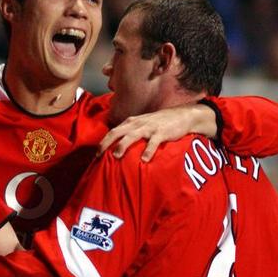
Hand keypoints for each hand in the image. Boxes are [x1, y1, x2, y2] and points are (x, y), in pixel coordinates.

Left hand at [98, 104, 215, 160]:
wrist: (181, 116)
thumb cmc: (159, 122)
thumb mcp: (142, 124)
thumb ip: (130, 131)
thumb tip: (118, 145)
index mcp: (131, 122)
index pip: (113, 130)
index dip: (103, 141)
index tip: (96, 153)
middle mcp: (137, 123)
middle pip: (117, 132)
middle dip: (106, 142)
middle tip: (98, 154)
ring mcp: (149, 127)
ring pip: (132, 135)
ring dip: (123, 145)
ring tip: (116, 156)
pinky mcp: (161, 133)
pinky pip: (153, 142)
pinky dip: (148, 151)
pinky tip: (144, 160)